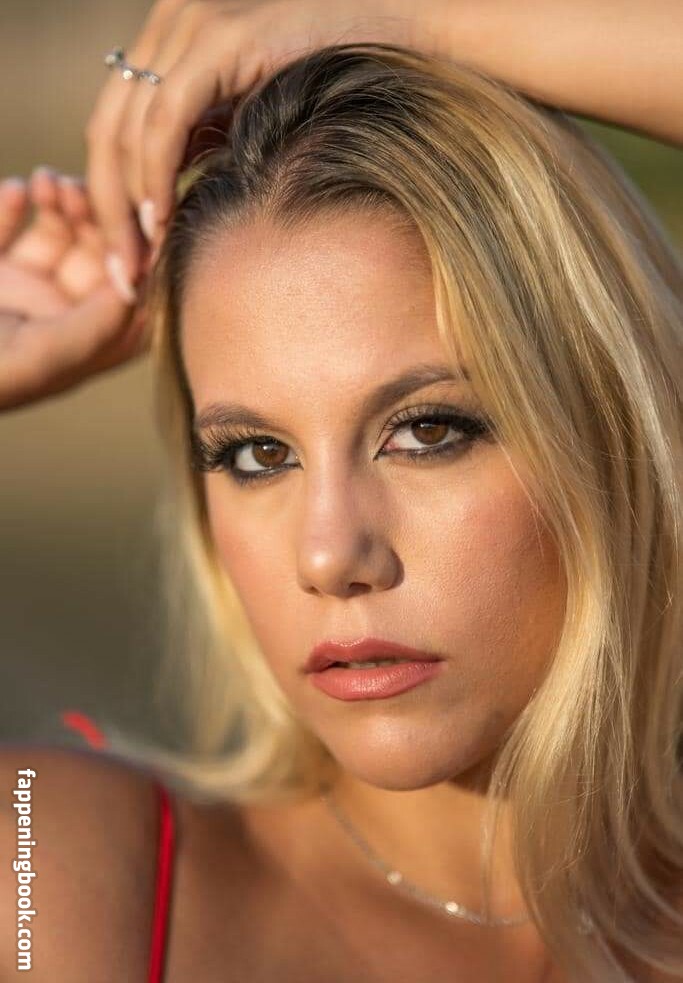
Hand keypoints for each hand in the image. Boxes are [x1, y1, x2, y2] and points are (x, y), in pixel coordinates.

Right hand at [0, 168, 147, 411]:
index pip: (134, 292)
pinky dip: (12, 205)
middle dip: (96, 218)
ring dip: (58, 204)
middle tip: (79, 190)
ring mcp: (28, 293)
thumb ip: (98, 320)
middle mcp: (66, 316)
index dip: (143, 252)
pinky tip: (17, 189)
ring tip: (47, 181)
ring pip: (58, 236)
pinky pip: (8, 228)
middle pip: (100, 255)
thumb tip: (136, 279)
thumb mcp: (47, 354)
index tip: (143, 212)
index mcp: (91, 343)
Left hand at [85, 0, 450, 292]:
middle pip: (106, 132)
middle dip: (109, 215)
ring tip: (139, 264)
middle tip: (122, 278)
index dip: (108, 202)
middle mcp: (169, 27)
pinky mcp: (217, 39)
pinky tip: (160, 223)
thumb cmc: (334, 93)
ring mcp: (188, 26)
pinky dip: (155, 175)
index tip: (122, 264)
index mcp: (169, 46)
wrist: (396, 43)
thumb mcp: (248, 126)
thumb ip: (202, 148)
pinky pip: (165, 118)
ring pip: (127, 129)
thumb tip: (159, 212)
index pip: (112, 130)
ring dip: (127, 208)